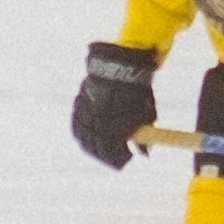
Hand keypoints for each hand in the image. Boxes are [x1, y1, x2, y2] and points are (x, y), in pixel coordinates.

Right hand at [70, 43, 156, 169]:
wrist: (120, 64)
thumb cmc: (136, 91)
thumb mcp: (146, 113)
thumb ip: (144, 135)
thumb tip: (146, 154)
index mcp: (116, 124)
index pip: (113, 152)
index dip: (120, 159)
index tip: (128, 159)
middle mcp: (98, 121)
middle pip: (97, 149)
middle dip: (107, 157)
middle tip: (116, 159)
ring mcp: (86, 113)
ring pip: (84, 139)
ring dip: (93, 148)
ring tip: (102, 150)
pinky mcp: (78, 105)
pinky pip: (76, 127)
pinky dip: (82, 135)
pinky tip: (88, 137)